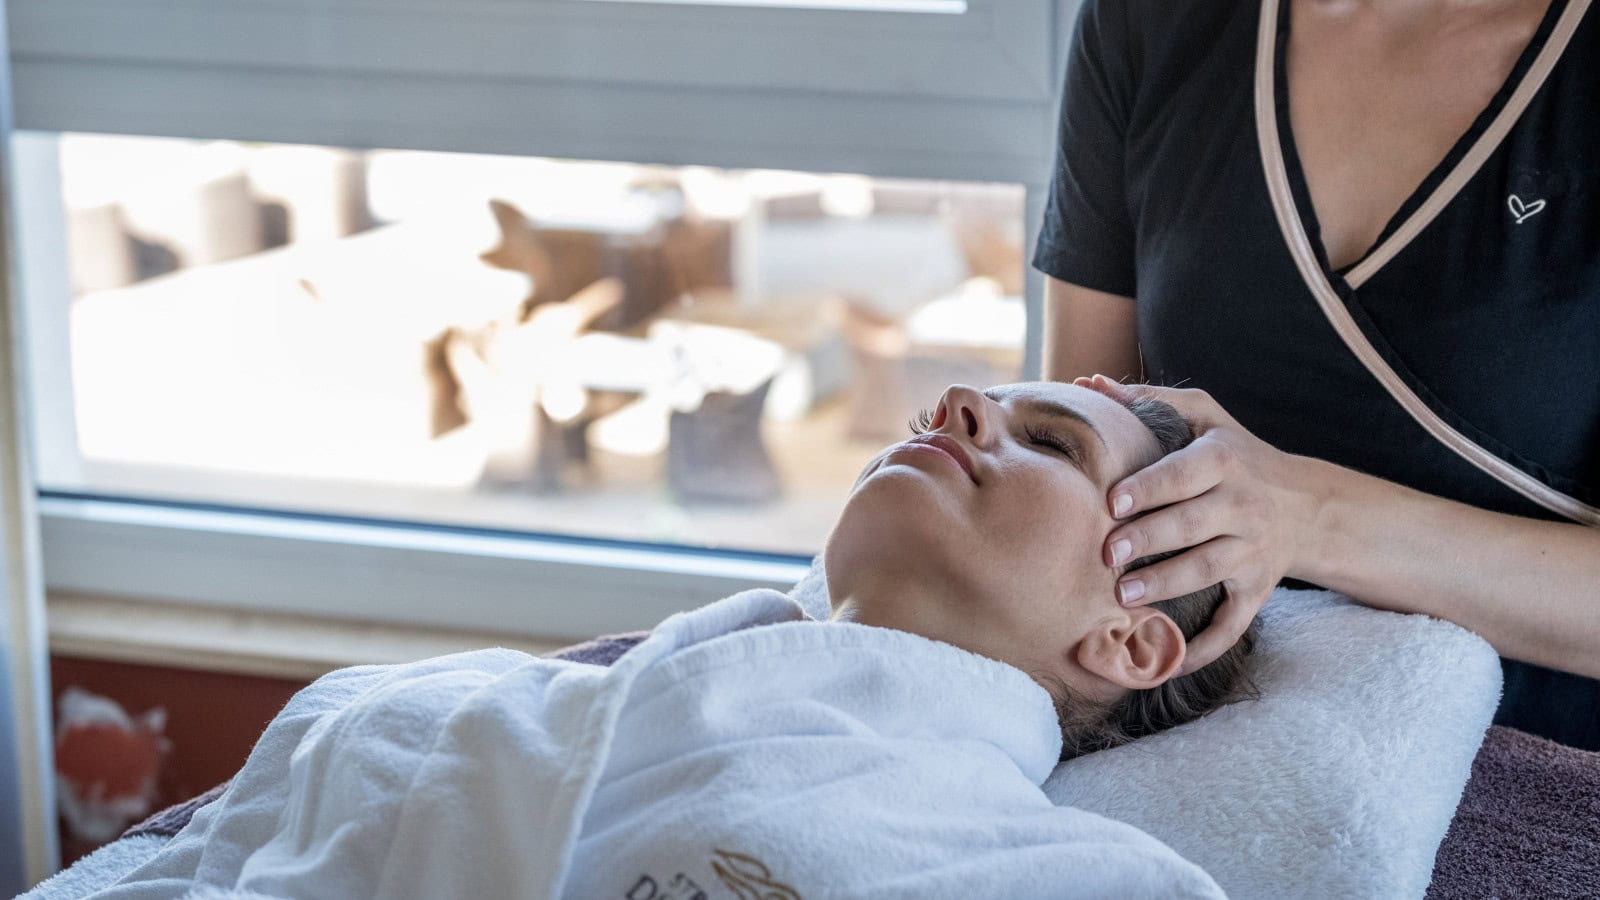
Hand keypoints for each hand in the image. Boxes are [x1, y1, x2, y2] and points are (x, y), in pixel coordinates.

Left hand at [1075, 374, 1324, 673]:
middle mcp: (1243, 506)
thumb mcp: (1206, 419)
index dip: (1150, 489)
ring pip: (1208, 571)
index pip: (1184, 475)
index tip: (1113, 502)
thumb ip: (1150, 401)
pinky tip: (1169, 661)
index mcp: (1224, 461)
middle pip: (1191, 525)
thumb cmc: (1237, 454)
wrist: (1309, 505)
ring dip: (1167, 585)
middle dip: (1148, 541)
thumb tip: (1089, 383)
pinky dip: (1205, 648)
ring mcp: (1253, 552)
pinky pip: (1234, 624)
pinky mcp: (1257, 590)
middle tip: (1105, 554)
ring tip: (1124, 596)